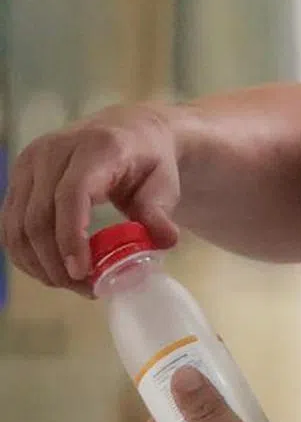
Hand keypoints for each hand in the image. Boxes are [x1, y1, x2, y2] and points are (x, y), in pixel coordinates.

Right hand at [0, 103, 180, 295]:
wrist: (129, 133)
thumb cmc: (149, 160)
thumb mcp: (165, 183)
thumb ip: (159, 212)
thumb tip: (164, 241)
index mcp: (95, 147)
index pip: (71, 194)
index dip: (71, 236)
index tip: (82, 272)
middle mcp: (54, 150)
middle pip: (38, 216)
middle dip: (56, 261)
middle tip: (86, 289)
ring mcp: (29, 163)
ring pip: (17, 225)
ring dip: (39, 264)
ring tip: (73, 284)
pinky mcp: (18, 178)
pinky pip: (10, 225)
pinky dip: (27, 254)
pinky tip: (52, 271)